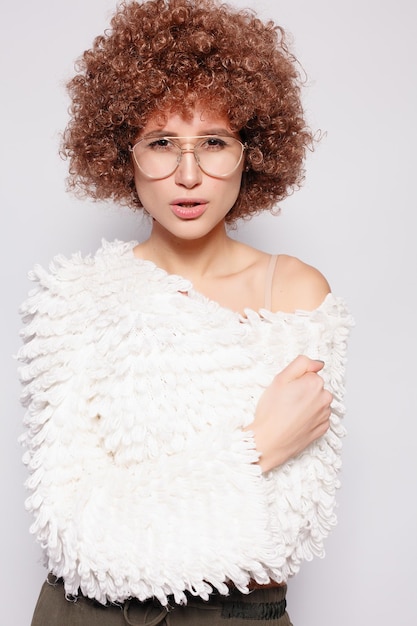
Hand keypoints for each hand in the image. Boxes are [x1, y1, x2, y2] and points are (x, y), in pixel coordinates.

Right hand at [246, 355, 332, 472]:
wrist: (270, 442)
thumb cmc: (272, 412)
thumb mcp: (280, 379)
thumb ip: (301, 364)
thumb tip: (318, 363)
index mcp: (315, 383)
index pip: (309, 373)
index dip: (295, 380)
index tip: (286, 389)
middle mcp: (324, 398)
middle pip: (315, 387)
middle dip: (303, 391)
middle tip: (286, 401)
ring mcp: (324, 415)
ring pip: (317, 402)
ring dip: (307, 404)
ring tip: (290, 413)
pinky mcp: (323, 429)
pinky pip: (318, 417)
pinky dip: (309, 418)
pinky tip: (296, 422)